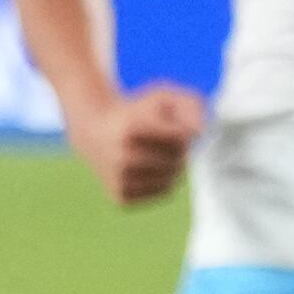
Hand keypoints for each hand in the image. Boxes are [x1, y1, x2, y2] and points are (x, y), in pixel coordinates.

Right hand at [75, 79, 205, 205]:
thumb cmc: (138, 112)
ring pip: (172, 180)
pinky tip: (147, 167)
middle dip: (179, 150)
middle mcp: (122, 157)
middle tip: (165, 140)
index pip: (181, 138)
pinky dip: (163, 180)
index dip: (183, 131)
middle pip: (178, 160)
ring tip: (156, 153)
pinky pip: (162, 192)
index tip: (172, 126)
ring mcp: (120, 180)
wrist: (95, 130)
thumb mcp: (163, 97)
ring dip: (173, 167)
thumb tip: (198, 132)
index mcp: (131, 129)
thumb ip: (190, 106)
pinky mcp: (121, 197)